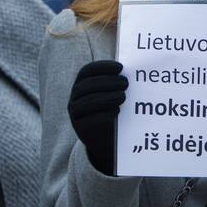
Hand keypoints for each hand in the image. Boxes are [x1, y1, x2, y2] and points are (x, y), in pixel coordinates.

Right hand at [67, 59, 127, 175]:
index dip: (102, 67)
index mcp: (80, 85)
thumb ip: (116, 82)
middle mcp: (74, 98)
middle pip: (86, 86)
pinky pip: (89, 120)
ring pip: (86, 103)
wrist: (104, 139)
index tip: (120, 67)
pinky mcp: (81, 129)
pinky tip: (117, 111)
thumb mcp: (110, 94)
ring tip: (123, 97)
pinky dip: (104, 114)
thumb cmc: (110, 110)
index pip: (86, 71)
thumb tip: (132, 71)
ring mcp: (75, 114)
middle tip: (125, 83)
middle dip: (107, 82)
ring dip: (106, 97)